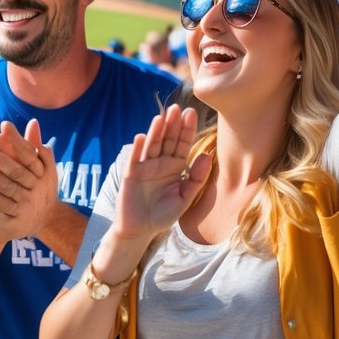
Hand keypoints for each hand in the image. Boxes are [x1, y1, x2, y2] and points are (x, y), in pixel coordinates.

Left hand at [0, 118, 57, 242]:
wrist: (43, 221)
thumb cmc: (36, 186)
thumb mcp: (39, 167)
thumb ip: (33, 146)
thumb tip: (32, 122)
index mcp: (42, 177)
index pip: (28, 156)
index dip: (16, 141)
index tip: (3, 126)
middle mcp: (35, 194)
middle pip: (15, 175)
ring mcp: (25, 211)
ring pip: (5, 196)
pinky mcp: (13, 226)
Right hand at [115, 105, 211, 241]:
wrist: (141, 230)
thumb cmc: (164, 215)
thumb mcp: (185, 198)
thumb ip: (196, 178)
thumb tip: (208, 155)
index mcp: (175, 166)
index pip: (183, 144)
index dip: (187, 129)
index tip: (192, 114)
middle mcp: (160, 162)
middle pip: (167, 140)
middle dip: (172, 125)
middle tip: (177, 108)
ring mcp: (145, 167)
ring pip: (152, 145)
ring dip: (155, 132)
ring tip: (161, 118)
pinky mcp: (131, 174)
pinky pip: (135, 159)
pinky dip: (137, 149)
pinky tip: (142, 137)